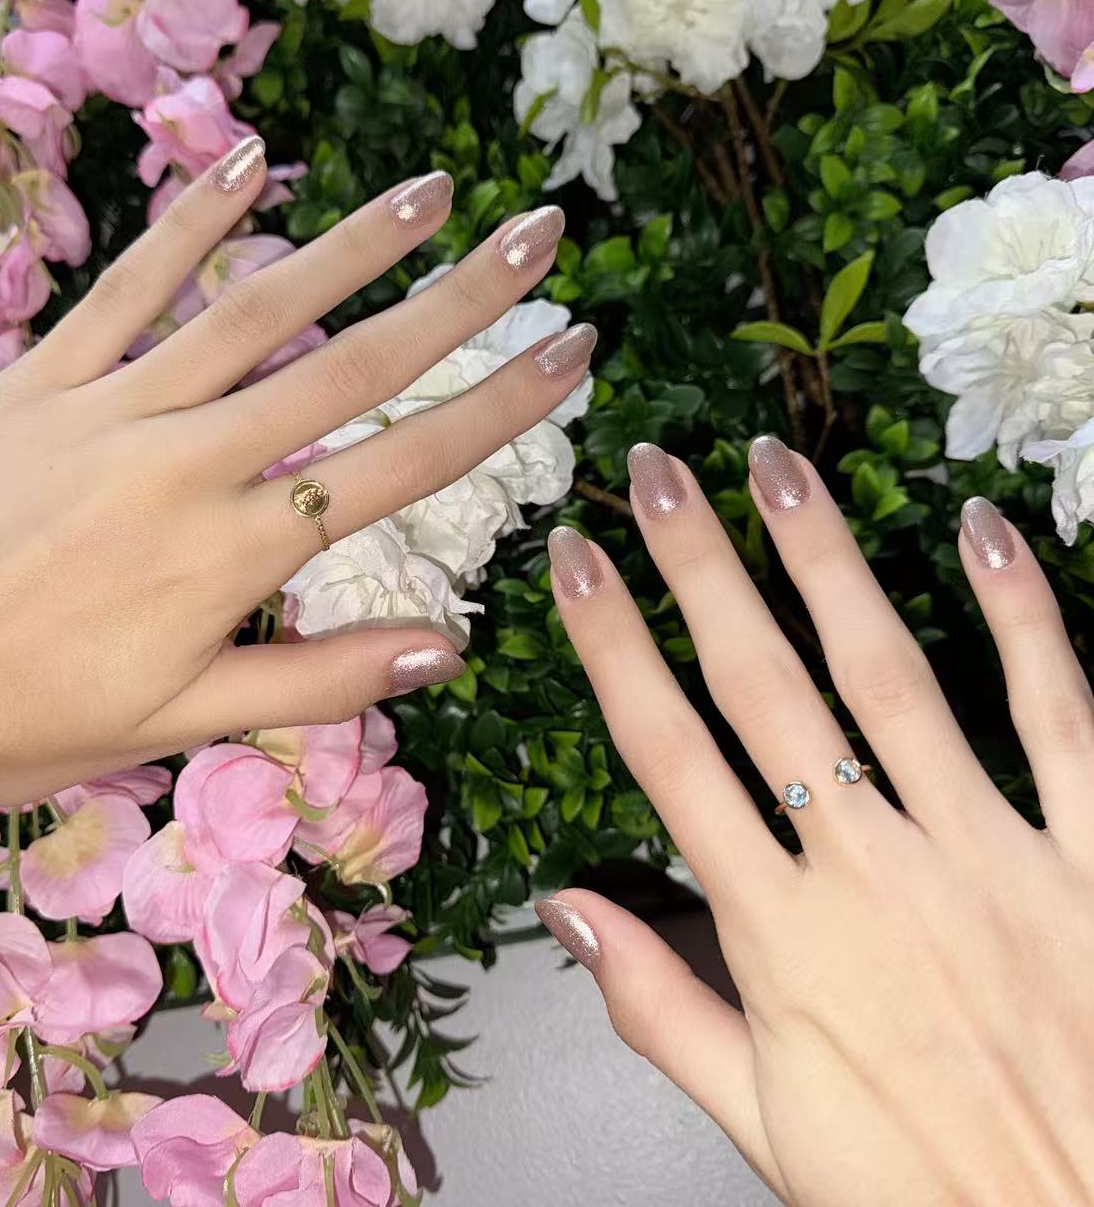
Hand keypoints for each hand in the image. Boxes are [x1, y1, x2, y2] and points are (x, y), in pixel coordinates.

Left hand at [0, 142, 590, 877]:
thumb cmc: (31, 717)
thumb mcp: (185, 719)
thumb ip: (321, 679)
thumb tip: (447, 650)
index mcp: (234, 554)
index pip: (398, 466)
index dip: (496, 409)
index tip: (570, 353)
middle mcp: (189, 463)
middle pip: (349, 366)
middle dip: (458, 300)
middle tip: (536, 239)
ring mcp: (113, 408)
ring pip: (255, 309)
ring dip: (352, 244)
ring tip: (433, 192)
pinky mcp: (41, 378)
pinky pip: (126, 284)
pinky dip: (190, 222)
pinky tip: (252, 165)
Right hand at [538, 437, 1093, 1206]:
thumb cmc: (917, 1187)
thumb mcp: (759, 1122)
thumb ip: (658, 1007)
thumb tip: (563, 908)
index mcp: (781, 936)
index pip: (669, 758)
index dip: (613, 647)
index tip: (578, 561)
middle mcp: (872, 873)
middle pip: (763, 690)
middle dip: (701, 569)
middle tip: (659, 474)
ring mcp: (988, 855)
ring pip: (891, 678)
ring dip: (827, 563)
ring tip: (779, 470)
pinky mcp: (1092, 859)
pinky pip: (1059, 718)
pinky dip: (1024, 619)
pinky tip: (982, 533)